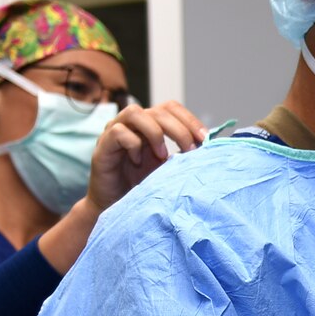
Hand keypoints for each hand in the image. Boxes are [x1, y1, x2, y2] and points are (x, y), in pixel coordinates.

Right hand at [86, 101, 209, 213]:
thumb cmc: (144, 186)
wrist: (116, 207)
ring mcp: (115, 132)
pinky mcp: (103, 146)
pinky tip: (138, 162)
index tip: (205, 139)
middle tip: (190, 151)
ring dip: (154, 132)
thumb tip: (212, 148)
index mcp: (151, 124)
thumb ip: (184, 155)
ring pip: (134, 113)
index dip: (189, 119)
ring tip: (162, 155)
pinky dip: (133, 145)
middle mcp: (132, 124)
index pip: (171, 108)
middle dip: (179, 129)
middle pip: (158, 110)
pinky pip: (118, 132)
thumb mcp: (170, 168)